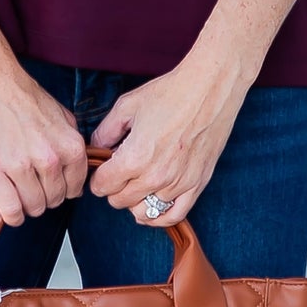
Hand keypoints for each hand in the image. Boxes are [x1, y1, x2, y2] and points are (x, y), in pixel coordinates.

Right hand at [0, 59, 89, 226]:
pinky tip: (9, 206)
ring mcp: (20, 167)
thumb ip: (72, 146)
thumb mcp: (63, 116)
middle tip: (31, 183)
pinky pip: (10, 210)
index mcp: (70, 146)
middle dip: (44, 196)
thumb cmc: (24, 97)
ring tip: (18, 188)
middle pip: (53, 200)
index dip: (62, 189)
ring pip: (33, 207)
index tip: (50, 184)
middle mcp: (49, 159)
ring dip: (27, 204)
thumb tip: (77, 179)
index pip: (74, 189)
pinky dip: (12, 215)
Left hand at [87, 57, 250, 226]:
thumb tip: (96, 149)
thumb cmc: (171, 93)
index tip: (102, 171)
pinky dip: (158, 218)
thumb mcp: (127, 106)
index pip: (103, 186)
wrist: (209, 89)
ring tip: (135, 185)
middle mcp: (156, 176)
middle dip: (114, 188)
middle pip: (120, 201)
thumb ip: (105, 132)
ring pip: (143, 211)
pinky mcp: (197, 184)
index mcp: (135, 157)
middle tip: (118, 173)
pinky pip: (173, 215)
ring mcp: (179, 183)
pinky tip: (150, 208)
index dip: (98, 178)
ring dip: (134, 201)